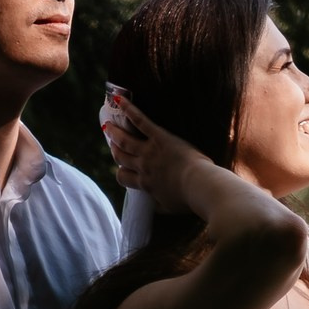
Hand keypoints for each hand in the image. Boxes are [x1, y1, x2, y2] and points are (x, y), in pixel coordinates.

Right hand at [101, 88, 220, 217]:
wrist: (199, 186)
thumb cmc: (189, 199)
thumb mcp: (170, 208)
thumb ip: (159, 206)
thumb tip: (154, 207)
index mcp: (146, 184)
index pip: (123, 178)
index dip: (120, 172)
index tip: (120, 168)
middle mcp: (143, 167)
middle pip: (121, 157)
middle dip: (115, 149)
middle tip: (111, 142)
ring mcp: (149, 151)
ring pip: (125, 140)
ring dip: (115, 132)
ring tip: (108, 125)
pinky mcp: (160, 137)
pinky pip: (141, 121)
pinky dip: (129, 110)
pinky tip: (120, 100)